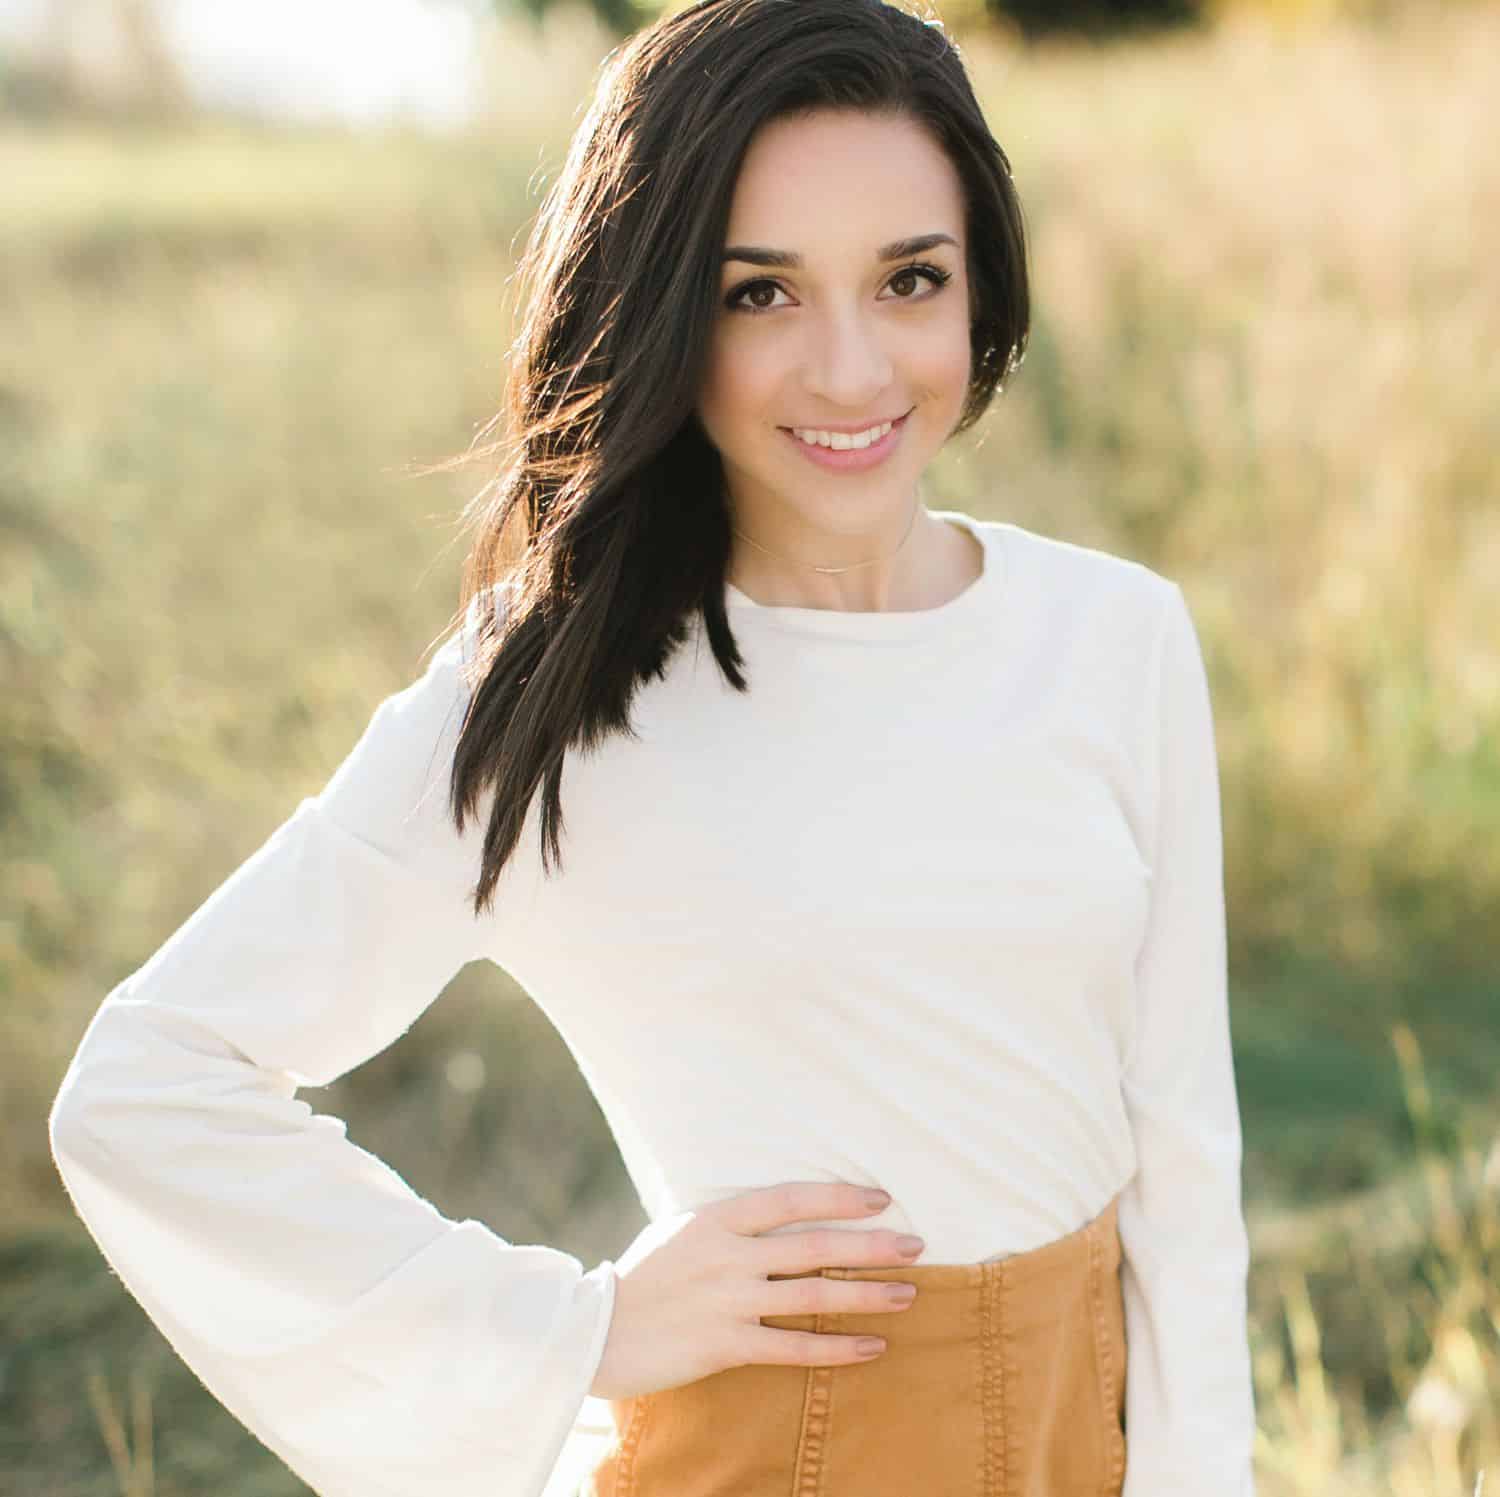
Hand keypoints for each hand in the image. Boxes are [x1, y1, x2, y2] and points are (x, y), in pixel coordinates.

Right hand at [588, 1181, 922, 1400]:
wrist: (598, 1330)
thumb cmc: (645, 1277)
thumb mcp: (684, 1231)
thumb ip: (730, 1225)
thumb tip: (781, 1217)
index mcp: (718, 1219)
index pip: (792, 1199)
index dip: (839, 1196)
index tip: (881, 1198)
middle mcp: (729, 1255)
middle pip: (815, 1245)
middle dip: (872, 1245)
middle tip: (916, 1245)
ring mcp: (728, 1300)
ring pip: (813, 1294)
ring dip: (867, 1295)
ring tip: (908, 1294)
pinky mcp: (726, 1345)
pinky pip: (793, 1346)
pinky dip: (837, 1348)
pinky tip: (872, 1347)